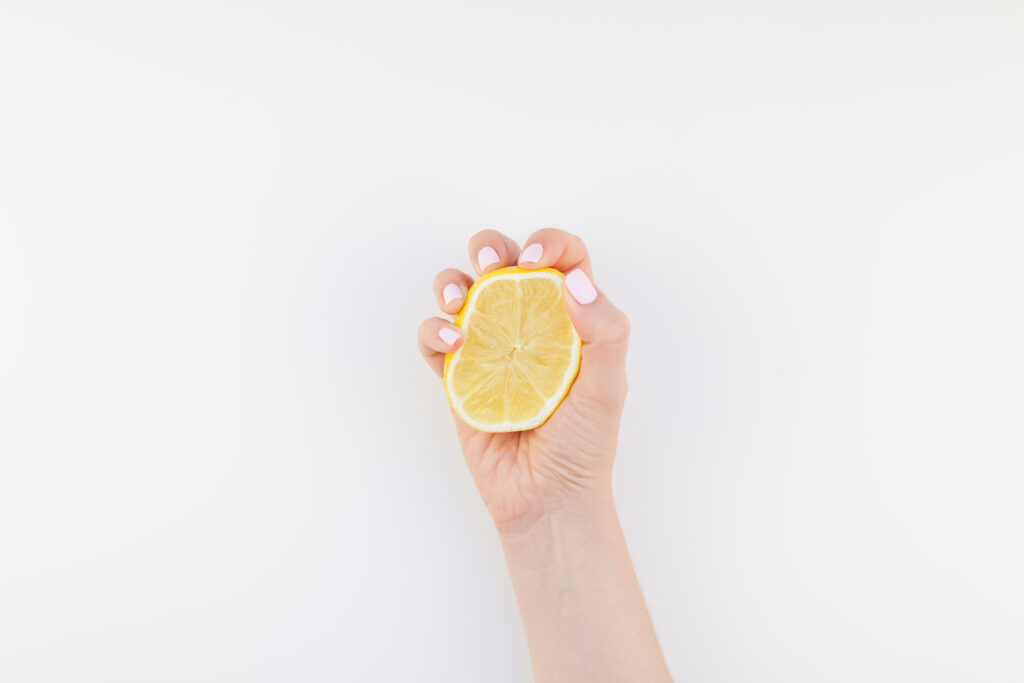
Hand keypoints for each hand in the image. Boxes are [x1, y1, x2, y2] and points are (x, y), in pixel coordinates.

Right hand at [417, 229, 630, 530]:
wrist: (546, 499)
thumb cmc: (584, 445)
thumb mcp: (609, 387)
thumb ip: (606, 331)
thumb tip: (575, 281)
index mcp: (571, 318)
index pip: (563, 259)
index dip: (550, 242)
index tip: (536, 257)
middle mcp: (529, 325)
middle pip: (503, 261)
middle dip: (490, 247)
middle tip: (492, 264)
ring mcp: (490, 347)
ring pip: (461, 290)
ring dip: (452, 281)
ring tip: (460, 300)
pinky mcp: (459, 375)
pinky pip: (434, 338)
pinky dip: (434, 329)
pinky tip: (453, 342)